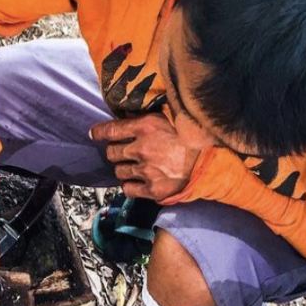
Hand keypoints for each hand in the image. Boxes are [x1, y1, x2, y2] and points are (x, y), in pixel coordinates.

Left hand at [90, 112, 214, 201]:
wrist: (211, 164)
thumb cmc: (192, 138)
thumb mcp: (170, 119)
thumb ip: (148, 120)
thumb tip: (127, 116)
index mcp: (146, 126)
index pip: (111, 129)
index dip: (99, 132)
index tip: (94, 134)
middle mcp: (142, 148)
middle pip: (112, 153)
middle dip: (115, 152)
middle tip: (124, 152)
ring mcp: (146, 170)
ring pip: (118, 171)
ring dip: (123, 169)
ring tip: (134, 167)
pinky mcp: (152, 189)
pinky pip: (128, 189)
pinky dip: (130, 186)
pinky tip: (138, 181)